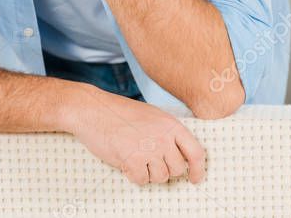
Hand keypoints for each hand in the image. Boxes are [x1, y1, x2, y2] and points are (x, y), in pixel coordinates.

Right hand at [62, 84, 206, 185]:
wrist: (92, 110)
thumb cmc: (118, 113)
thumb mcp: (151, 115)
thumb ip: (167, 132)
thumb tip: (179, 155)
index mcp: (171, 124)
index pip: (196, 152)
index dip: (198, 169)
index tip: (195, 178)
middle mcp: (163, 137)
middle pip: (177, 169)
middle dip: (165, 169)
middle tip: (150, 161)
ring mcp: (149, 149)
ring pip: (160, 177)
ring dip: (148, 173)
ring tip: (136, 158)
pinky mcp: (133, 160)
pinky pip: (142, 180)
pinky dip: (133, 175)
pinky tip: (126, 163)